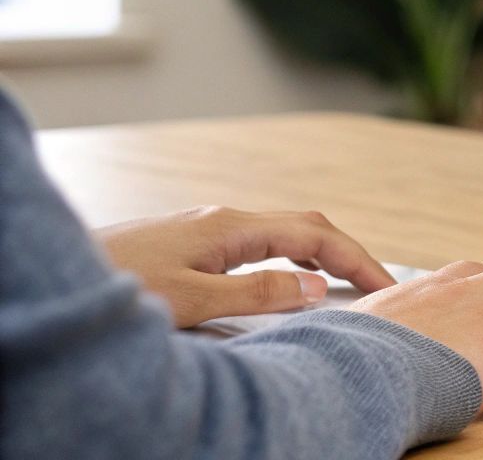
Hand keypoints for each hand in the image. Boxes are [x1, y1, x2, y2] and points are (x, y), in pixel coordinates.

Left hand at [98, 206, 395, 327]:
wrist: (57, 277)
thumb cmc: (117, 289)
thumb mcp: (192, 301)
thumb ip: (257, 293)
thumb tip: (315, 286)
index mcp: (231, 226)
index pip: (315, 235)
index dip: (356, 259)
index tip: (387, 284)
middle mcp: (223, 219)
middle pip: (304, 225)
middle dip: (346, 251)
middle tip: (377, 284)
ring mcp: (205, 229)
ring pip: (280, 232)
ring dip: (319, 252)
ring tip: (343, 281)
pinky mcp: (189, 243)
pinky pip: (258, 242)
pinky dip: (288, 257)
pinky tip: (286, 278)